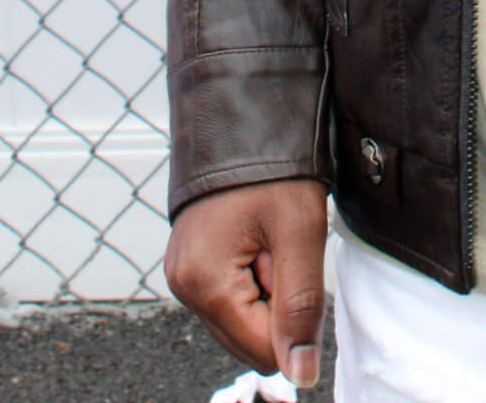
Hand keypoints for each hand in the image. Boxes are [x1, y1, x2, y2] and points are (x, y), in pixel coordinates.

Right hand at [164, 177, 328, 390]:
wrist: (244, 109)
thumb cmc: (273, 164)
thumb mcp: (300, 233)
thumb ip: (301, 309)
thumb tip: (301, 376)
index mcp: (204, 283)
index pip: (264, 351)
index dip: (295, 316)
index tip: (293, 262)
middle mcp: (184, 285)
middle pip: (250, 337)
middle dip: (277, 300)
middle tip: (281, 245)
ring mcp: (183, 273)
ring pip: (243, 316)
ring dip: (268, 285)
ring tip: (269, 234)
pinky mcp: (191, 261)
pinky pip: (232, 292)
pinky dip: (255, 272)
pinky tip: (258, 234)